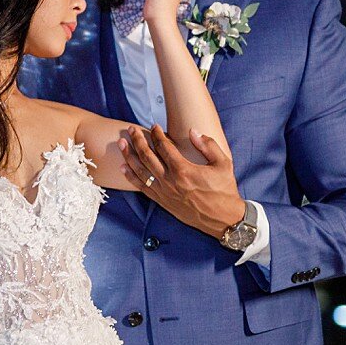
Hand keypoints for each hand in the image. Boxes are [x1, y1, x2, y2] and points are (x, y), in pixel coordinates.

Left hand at [119, 125, 246, 238]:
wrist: (222, 219)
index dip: (157, 134)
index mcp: (184, 170)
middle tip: (131, 129)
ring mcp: (163, 192)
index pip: (164, 147)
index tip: (154, 126)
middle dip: (137, 140)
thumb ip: (208, 145)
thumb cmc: (224, 190)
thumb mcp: (223, 164)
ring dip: (129, 155)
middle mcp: (170, 180)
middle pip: (147, 156)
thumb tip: (193, 131)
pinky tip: (123, 167)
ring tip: (121, 143)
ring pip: (140, 170)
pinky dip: (130, 176)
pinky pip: (141, 187)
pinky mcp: (161, 201)